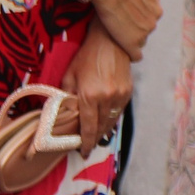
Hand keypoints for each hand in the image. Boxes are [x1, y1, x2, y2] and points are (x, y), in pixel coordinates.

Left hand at [60, 24, 132, 145]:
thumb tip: (66, 113)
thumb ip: (67, 97)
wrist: (110, 41)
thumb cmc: (86, 57)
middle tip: (87, 146)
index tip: (83, 152)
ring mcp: (120, 95)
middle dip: (94, 139)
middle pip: (101, 127)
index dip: (85, 142)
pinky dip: (111, 119)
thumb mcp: (70, 76)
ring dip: (103, 130)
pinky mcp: (128, 91)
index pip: (88, 127)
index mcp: (90, 96)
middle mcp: (108, 98)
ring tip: (95, 137)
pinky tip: (105, 122)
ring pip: (112, 120)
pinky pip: (119, 111)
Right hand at [89, 0, 161, 58]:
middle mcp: (154, 22)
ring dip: (131, 40)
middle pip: (145, 31)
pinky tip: (127, 55)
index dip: (138, 20)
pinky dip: (132, 56)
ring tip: (119, 38)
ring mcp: (144, 33)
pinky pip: (136, 55)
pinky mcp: (132, 43)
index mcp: (157, 11)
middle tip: (122, 28)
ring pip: (140, 41)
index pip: (150, 20)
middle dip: (135, 29)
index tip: (129, 20)